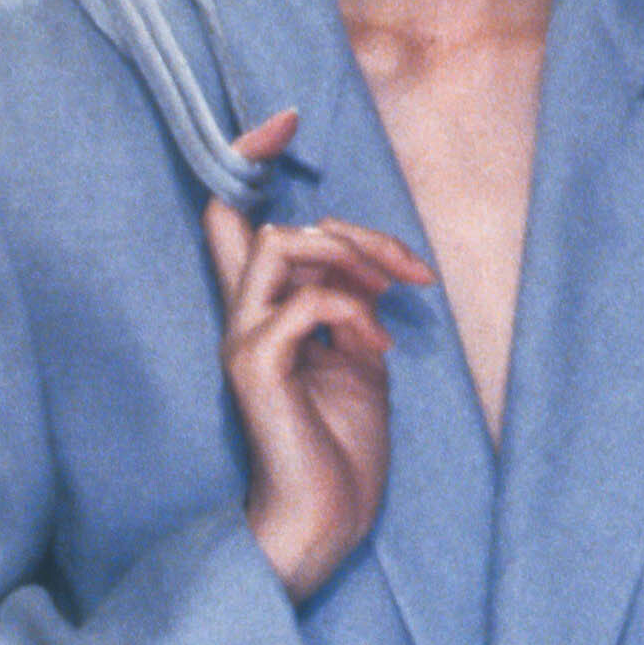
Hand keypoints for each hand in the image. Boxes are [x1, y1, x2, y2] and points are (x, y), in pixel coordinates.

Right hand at [202, 109, 432, 603]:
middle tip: (410, 273)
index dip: (249, 159)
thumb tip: (363, 264)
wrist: (324, 524)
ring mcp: (243, 342)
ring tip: (393, 300)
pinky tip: (378, 350)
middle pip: (278, 226)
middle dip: (356, 235)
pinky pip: (305, 302)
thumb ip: (352, 306)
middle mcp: (242, 322)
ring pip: (282, 246)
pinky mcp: (256, 367)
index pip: (233, 218)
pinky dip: (353, 313)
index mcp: (262, 317)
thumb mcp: (360, 362)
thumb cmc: (342, 454)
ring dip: (351, 260)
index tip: (283, 120)